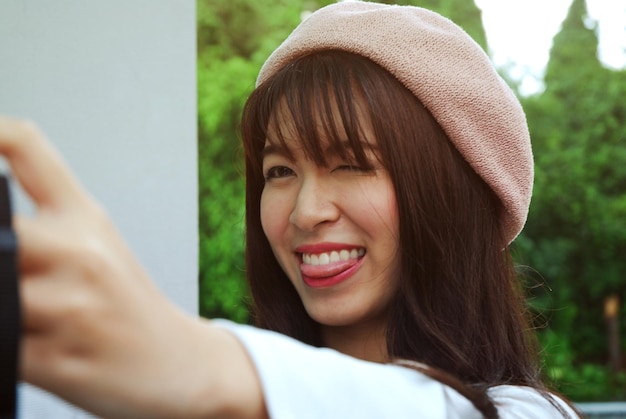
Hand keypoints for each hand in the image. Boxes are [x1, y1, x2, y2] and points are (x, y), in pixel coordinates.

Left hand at [0, 117, 264, 417]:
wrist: (178, 365)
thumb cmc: (131, 308)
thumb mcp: (100, 248)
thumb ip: (42, 222)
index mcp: (86, 217)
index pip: (24, 145)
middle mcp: (79, 252)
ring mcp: (68, 306)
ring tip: (20, 308)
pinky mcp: (54, 360)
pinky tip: (26, 338)